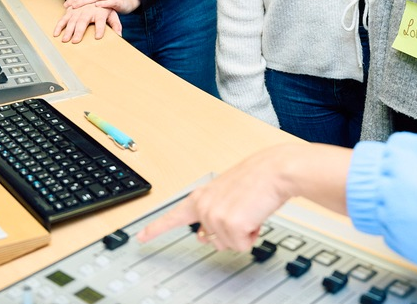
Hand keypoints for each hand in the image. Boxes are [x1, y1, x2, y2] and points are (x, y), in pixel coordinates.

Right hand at [52, 0, 120, 42]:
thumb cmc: (105, 6)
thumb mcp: (113, 13)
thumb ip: (116, 24)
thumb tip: (120, 35)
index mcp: (100, 11)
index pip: (101, 21)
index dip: (100, 28)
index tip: (98, 37)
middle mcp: (88, 10)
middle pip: (84, 20)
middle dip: (79, 31)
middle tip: (76, 41)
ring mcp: (79, 9)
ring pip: (72, 20)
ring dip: (68, 30)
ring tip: (65, 40)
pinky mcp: (71, 10)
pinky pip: (64, 17)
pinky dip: (59, 25)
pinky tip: (56, 33)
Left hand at [137, 143, 352, 251]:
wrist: (275, 170)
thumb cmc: (257, 180)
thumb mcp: (227, 196)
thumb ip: (212, 215)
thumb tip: (208, 239)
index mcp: (200, 197)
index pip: (172, 217)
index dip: (155, 229)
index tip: (141, 238)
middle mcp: (203, 206)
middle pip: (212, 240)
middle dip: (230, 232)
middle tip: (243, 210)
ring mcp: (215, 216)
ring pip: (227, 245)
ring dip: (243, 233)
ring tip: (250, 209)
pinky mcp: (231, 224)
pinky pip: (241, 246)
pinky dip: (252, 235)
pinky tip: (256, 215)